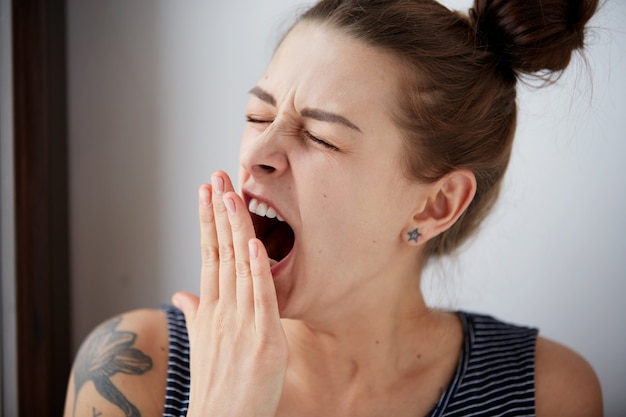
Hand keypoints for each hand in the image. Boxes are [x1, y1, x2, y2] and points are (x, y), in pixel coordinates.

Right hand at [173, 171, 287, 416]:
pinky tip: (255, 243)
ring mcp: (242, 323)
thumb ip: (194, 315)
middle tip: (216, 177)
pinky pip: (261, 297)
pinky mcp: (264, 339)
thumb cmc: (217, 386)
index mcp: (210, 310)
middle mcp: (222, 311)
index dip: (208, 221)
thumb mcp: (202, 345)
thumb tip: (182, 294)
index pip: (208, 255)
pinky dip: (258, 270)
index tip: (206, 192)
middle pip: (221, 252)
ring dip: (236, 229)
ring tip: (231, 194)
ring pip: (239, 266)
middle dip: (218, 212)